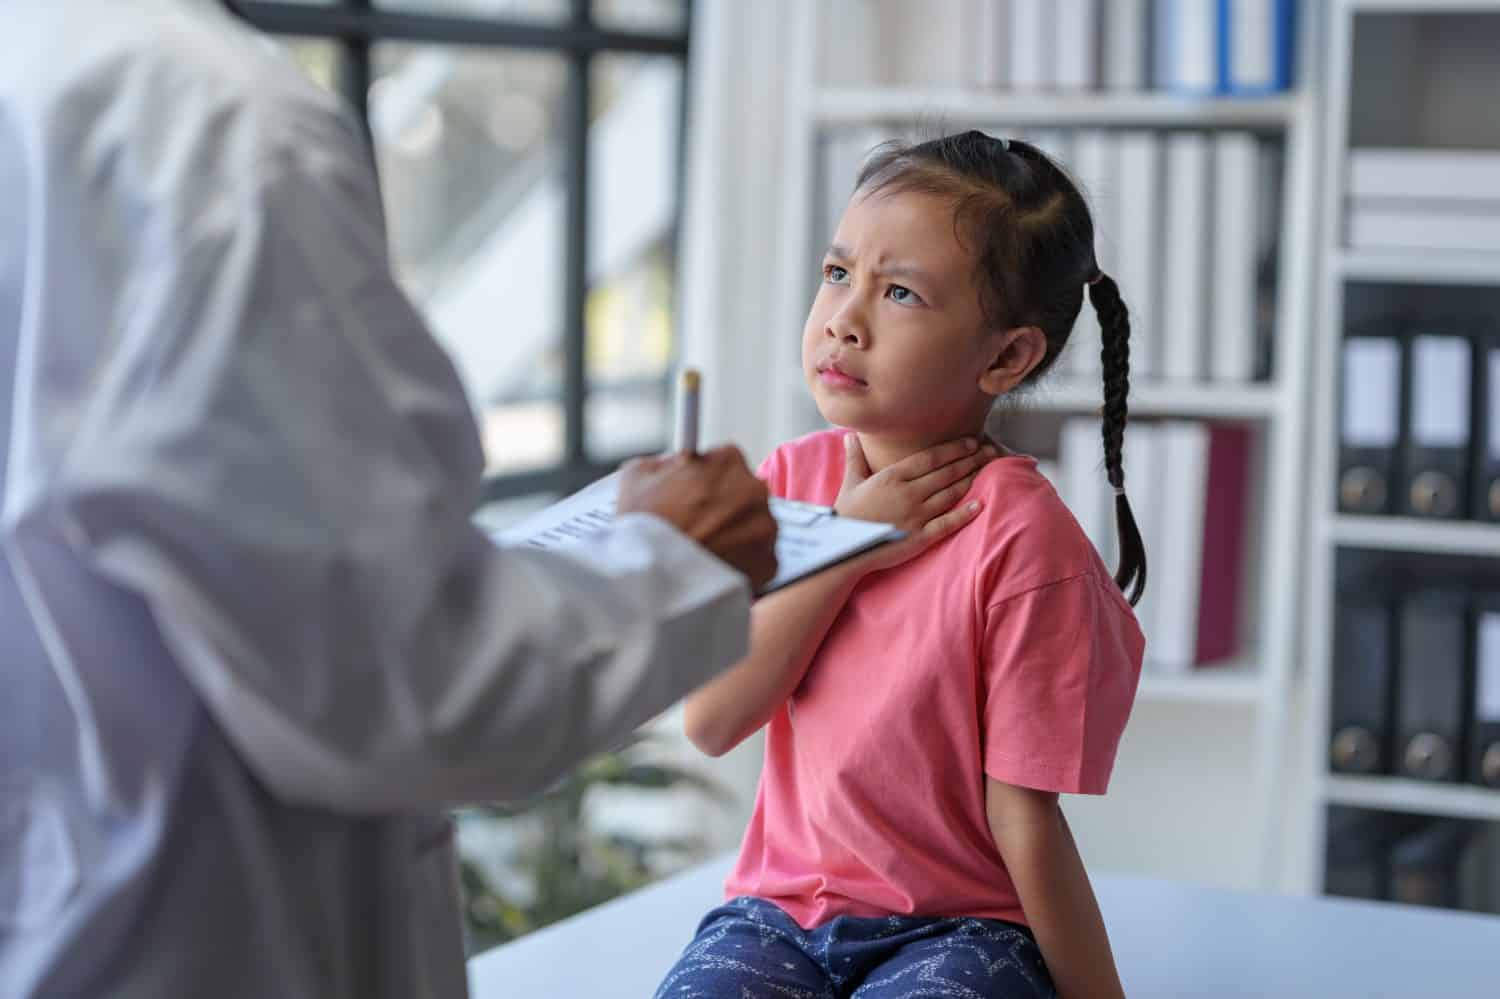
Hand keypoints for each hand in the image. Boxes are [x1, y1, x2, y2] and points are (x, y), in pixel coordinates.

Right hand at [617, 445, 778, 590]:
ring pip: (753, 528)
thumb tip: (674, 465)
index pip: (726, 463)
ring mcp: (766, 528)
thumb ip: (664, 464)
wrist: (651, 578)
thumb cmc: (642, 524)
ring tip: (703, 551)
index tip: (697, 495)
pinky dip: (742, 565)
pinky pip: (759, 560)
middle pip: (744, 495)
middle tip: (698, 526)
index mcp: (728, 460)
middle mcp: (755, 489)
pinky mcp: (769, 563)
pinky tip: (715, 568)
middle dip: (724, 509)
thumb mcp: (638, 475)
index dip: (708, 482)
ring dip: (735, 537)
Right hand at [836, 434, 995, 572]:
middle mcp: (908, 493)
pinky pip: (947, 523)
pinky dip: (965, 513)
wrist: (842, 548)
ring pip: (951, 493)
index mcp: (892, 477)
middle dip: (971, 460)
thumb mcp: (850, 483)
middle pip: (946, 472)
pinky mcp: (920, 537)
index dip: (954, 448)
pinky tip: (980, 504)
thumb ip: (856, 458)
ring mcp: (915, 515)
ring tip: (988, 469)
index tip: (972, 441)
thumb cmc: (846, 515)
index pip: (931, 457)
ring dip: (972, 480)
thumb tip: (850, 436)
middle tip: (990, 451)